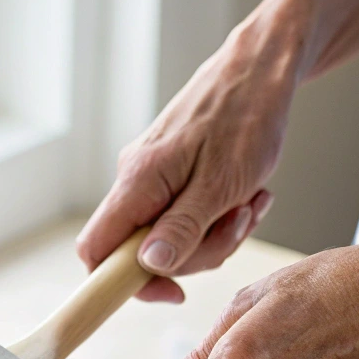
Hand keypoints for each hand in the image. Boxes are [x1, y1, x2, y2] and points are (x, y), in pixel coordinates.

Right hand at [76, 0, 358, 302]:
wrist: (262, 66)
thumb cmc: (246, 116)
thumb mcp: (221, 185)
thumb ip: (182, 229)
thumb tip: (149, 267)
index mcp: (136, 183)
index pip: (96, 251)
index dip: (122, 284)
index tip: (172, 292)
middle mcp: (135, 181)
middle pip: (144, 253)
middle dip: (198, 253)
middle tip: (237, 224)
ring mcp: (153, 179)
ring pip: (172, 238)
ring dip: (217, 233)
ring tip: (250, 202)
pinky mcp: (172, 175)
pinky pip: (187, 216)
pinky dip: (220, 215)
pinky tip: (247, 195)